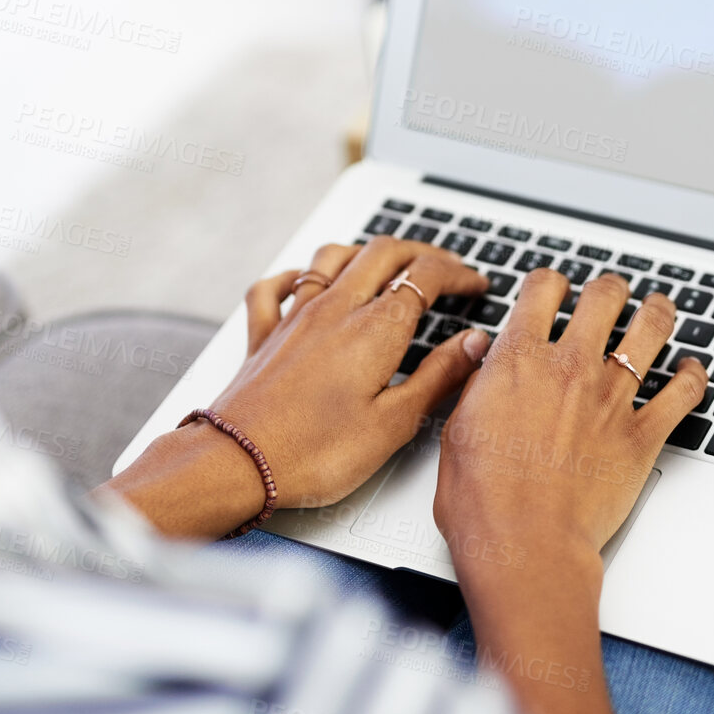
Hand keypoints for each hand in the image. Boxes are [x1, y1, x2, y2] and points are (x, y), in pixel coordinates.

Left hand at [103, 237, 491, 536]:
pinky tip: (304, 280)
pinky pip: (274, 286)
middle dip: (421, 251)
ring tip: (386, 261)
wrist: (237, 463)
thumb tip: (473, 343)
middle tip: (446, 267)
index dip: (458, 272)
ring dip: (365, 251)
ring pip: (332, 256)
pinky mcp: (264, 335)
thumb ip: (438, 377)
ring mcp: (295, 317)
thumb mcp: (394, 424)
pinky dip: (295, 274)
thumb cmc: (314, 452)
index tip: (476, 284)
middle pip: (383, 252)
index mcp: (374, 330)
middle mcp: (335, 310)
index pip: (425, 276)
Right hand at [434, 269, 705, 569]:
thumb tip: (481, 354)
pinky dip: (693, 375)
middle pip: (603, 298)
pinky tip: (691, 369)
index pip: (542, 290)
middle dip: (609, 289)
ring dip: (657, 312)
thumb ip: (474, 383)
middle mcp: (570, 368)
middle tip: (610, 292)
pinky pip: (683, 392)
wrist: (526, 545)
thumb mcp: (456, 430)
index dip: (550, 283)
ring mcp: (611, 398)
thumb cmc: (484, 502)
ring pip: (651, 329)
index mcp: (519, 361)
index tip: (553, 288)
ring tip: (658, 308)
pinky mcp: (643, 435)